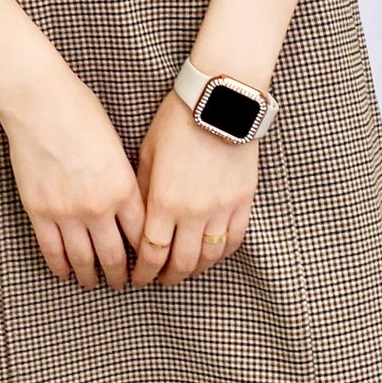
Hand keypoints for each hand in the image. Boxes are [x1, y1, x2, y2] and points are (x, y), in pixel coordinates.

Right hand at [0, 78, 145, 289]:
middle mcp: (98, 207)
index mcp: (123, 188)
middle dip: (120, 276)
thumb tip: (128, 207)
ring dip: (90, 277)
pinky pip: (51, 250)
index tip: (148, 265)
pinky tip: (64, 273)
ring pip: (83, 260)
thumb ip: (124, 181)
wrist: (40, 103)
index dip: (147, 256)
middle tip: (122, 284)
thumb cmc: (82, 114)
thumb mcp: (117, 148)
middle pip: (115, 256)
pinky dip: (59, 266)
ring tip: (92, 283)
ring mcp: (67, 212)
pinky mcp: (39, 211)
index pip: (142, 236)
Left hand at [130, 89, 257, 286]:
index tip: (138, 277)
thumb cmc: (178, 121)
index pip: (152, 253)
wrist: (221, 101)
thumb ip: (143, 192)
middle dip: (167, 277)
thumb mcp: (148, 154)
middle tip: (159, 281)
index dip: (143, 271)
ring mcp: (222, 208)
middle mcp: (194, 212)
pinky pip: (234, 238)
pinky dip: (222, 252)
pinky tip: (212, 254)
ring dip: (195, 269)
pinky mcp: (243, 201)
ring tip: (184, 271)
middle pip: (181, 262)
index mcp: (164, 202)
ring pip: (209, 256)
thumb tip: (137, 220)